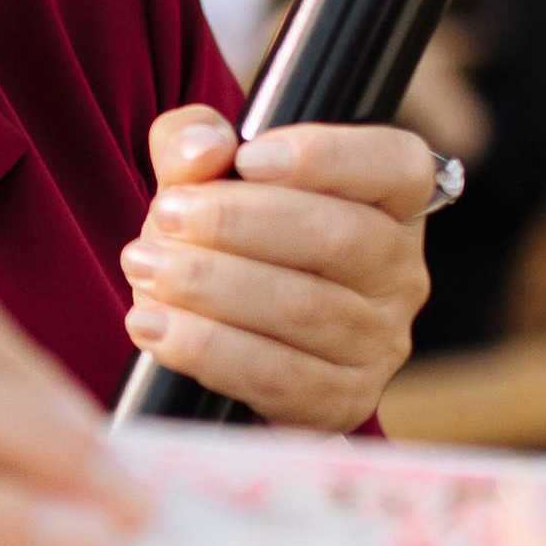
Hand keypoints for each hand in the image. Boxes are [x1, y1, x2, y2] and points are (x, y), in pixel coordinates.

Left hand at [120, 107, 428, 428]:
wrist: (222, 342)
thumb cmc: (225, 245)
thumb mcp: (204, 180)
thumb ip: (195, 143)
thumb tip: (204, 149)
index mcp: (392, 203)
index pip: (394, 166)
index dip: (326, 156)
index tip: (248, 158)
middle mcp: (399, 273)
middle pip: (337, 237)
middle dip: (238, 223)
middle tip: (167, 215)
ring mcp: (378, 343)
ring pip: (301, 309)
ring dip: (211, 286)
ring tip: (146, 267)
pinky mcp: (342, 402)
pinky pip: (276, 376)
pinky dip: (207, 349)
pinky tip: (154, 325)